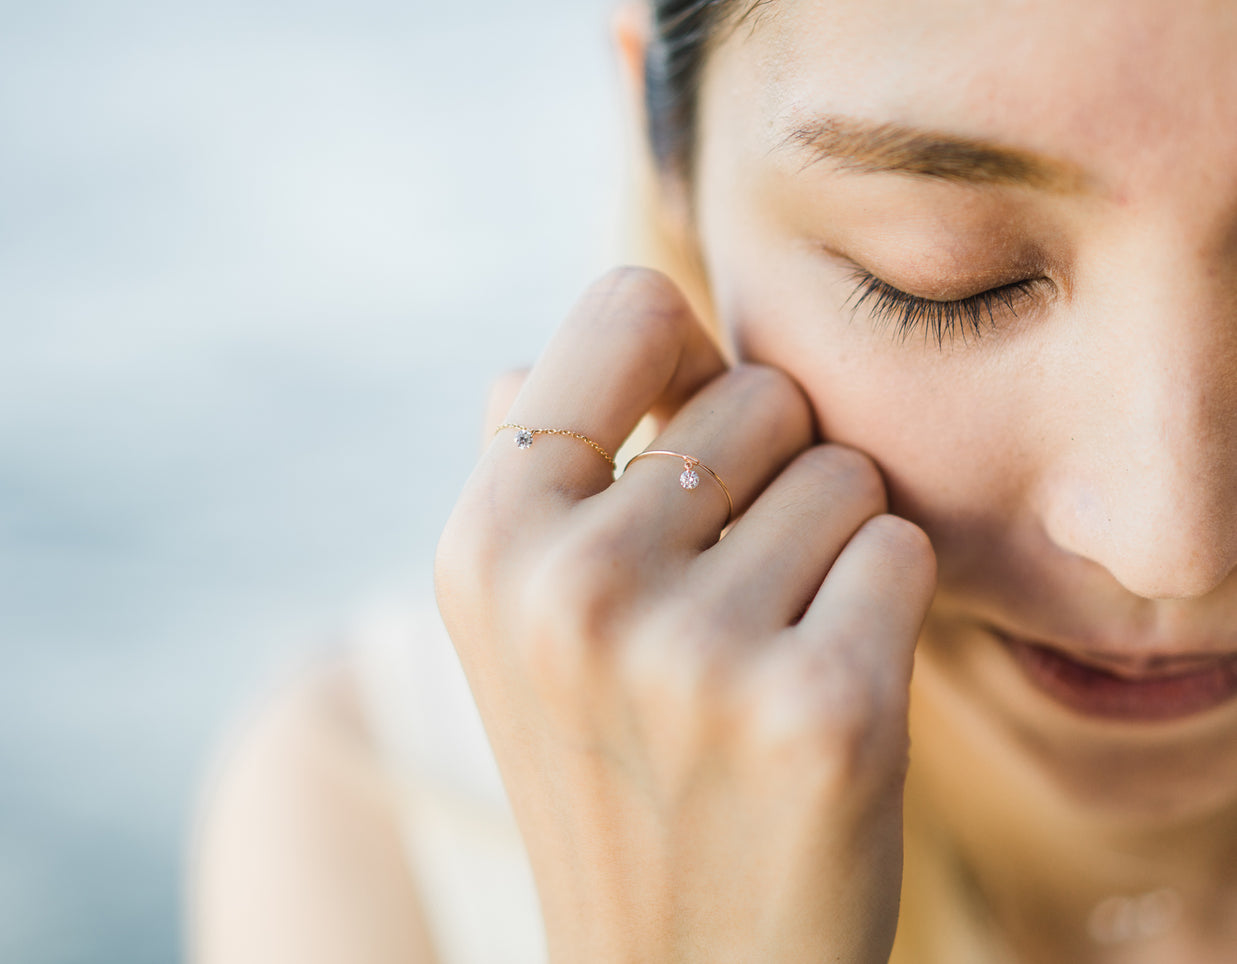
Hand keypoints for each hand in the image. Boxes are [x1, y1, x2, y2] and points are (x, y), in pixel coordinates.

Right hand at [434, 268, 936, 962]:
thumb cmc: (612, 771)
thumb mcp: (517, 628)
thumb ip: (525, 476)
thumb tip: (529, 356)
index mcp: (486, 540)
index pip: (627, 311)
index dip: (682, 361)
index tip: (687, 435)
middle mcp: (571, 586)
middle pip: (762, 392)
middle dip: (768, 476)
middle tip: (728, 593)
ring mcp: (693, 653)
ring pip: (845, 474)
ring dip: (829, 550)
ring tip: (765, 652)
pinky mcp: (821, 711)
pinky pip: (902, 553)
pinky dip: (882, 611)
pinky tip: (821, 693)